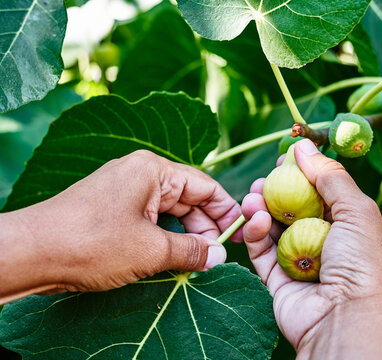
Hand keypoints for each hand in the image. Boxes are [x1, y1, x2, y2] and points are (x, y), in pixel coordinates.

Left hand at [0, 150, 240, 303]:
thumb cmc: (91, 242)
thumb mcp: (151, 249)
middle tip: (218, 255)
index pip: (205, 185)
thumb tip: (218, 257)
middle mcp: (140, 174)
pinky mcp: (112, 209)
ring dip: (186, 235)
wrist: (31, 253)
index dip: (227, 211)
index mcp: (153, 170)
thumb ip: (192, 251)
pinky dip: (165, 237)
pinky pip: (150, 220)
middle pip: (188, 197)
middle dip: (206, 226)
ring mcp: (124, 191)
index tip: (239, 235)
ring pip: (169, 211)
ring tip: (197, 261)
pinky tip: (172, 258)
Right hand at [241, 140, 381, 358]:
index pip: (320, 191)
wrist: (347, 321)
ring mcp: (300, 260)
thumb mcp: (356, 209)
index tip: (284, 158)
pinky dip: (254, 233)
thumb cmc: (361, 262)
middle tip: (262, 178)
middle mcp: (324, 241)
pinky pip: (261, 251)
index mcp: (348, 224)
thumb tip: (304, 145)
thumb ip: (329, 176)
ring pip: (272, 228)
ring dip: (260, 208)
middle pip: (292, 208)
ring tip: (252, 196)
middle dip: (275, 190)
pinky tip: (254, 218)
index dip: (302, 173)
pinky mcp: (278, 279)